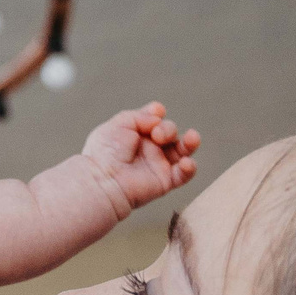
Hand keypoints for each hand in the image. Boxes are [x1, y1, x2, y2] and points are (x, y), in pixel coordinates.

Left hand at [81, 102, 199, 216]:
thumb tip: (159, 115)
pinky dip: (189, 167)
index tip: (156, 113)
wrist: (103, 179)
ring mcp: (157, 165)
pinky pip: (183, 175)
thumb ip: (142, 115)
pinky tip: (185, 162)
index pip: (155, 120)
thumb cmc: (105, 153)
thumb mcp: (120, 123)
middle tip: (157, 135)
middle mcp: (148, 149)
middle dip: (168, 129)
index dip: (157, 115)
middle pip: (170, 132)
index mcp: (136, 135)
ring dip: (190, 142)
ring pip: (182, 151)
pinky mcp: (164, 181)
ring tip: (192, 138)